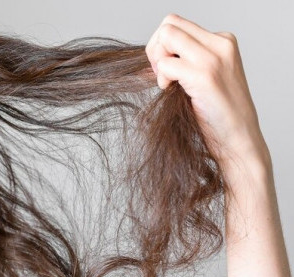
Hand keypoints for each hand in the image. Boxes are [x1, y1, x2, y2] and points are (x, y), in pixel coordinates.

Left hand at [145, 14, 269, 172]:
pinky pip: (166, 65)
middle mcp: (220, 44)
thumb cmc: (217, 114)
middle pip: (169, 24)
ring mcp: (213, 58)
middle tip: (163, 76)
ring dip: (158, 61)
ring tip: (168, 84)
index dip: (162, 46)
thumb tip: (152, 54)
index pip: (177, 24)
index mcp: (222, 41)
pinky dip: (162, 79)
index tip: (166, 69)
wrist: (238, 139)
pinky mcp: (205, 75)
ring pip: (166, 37)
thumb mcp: (204, 78)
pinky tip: (171, 92)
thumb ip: (186, 61)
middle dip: (155, 49)